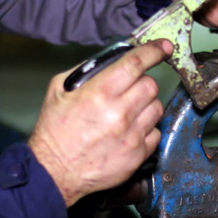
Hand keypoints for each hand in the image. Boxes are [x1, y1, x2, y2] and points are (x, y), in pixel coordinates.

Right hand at [28, 40, 172, 206]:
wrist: (54, 171)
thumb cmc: (55, 130)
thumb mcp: (59, 90)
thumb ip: (88, 71)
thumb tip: (113, 60)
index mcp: (99, 93)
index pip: (136, 63)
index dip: (153, 51)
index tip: (164, 46)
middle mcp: (119, 113)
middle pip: (151, 85)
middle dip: (142, 83)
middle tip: (129, 90)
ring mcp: (131, 135)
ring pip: (157, 108)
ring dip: (146, 106)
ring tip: (128, 113)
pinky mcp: (138, 154)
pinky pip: (156, 132)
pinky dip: (146, 129)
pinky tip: (129, 131)